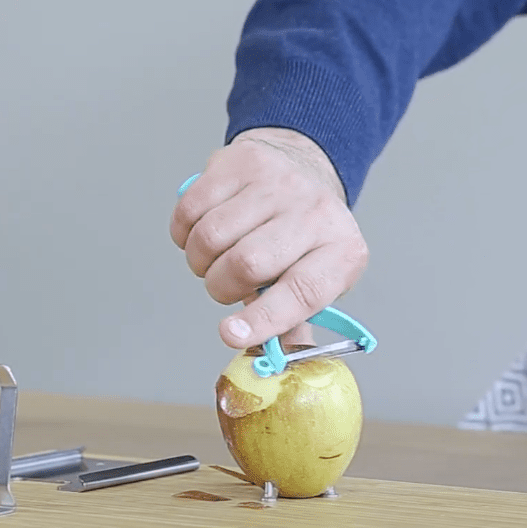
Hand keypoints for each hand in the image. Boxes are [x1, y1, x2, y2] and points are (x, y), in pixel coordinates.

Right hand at [171, 127, 368, 348]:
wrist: (300, 164)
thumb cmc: (303, 238)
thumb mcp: (316, 279)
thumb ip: (292, 324)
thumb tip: (272, 364)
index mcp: (342, 251)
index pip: (302, 291)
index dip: (264, 319)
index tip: (230, 335)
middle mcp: (315, 212)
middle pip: (247, 263)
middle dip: (222, 287)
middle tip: (225, 286)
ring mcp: (277, 182)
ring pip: (211, 237)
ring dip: (201, 262)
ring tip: (215, 259)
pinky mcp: (240, 162)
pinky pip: (191, 209)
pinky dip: (184, 234)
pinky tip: (200, 233)